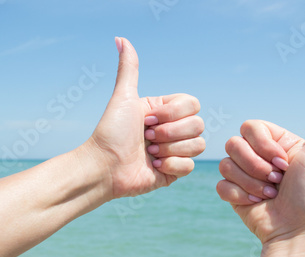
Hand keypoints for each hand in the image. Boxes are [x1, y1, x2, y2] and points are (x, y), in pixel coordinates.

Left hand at [80, 37, 204, 200]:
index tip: (147, 119)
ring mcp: (175, 150)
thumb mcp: (123, 97)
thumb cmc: (111, 133)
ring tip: (149, 153)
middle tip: (147, 138)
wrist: (105, 168)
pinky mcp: (175, 171)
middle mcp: (173, 129)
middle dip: (170, 133)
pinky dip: (171, 166)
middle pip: (198, 125)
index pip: (193, 105)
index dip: (173, 114)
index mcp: (165, 111)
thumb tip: (120, 38)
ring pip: (198, 145)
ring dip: (170, 149)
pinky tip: (153, 167)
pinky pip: (190, 165)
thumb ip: (129, 69)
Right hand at [217, 97, 304, 243]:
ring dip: (250, 184)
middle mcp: (257, 155)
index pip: (249, 127)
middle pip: (233, 144)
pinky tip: (256, 203)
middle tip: (277, 181)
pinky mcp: (233, 192)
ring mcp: (243, 174)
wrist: (296, 230)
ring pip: (225, 164)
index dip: (262, 146)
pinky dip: (239, 196)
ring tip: (270, 195)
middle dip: (256, 167)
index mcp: (274, 142)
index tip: (283, 164)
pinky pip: (221, 185)